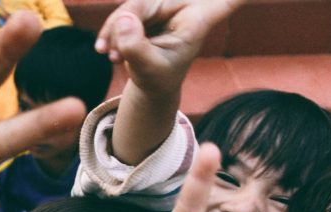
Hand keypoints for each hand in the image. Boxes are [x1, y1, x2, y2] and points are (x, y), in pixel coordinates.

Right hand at [95, 0, 246, 95]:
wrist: (151, 84)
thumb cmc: (160, 80)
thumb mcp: (149, 71)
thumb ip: (137, 48)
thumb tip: (123, 19)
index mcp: (197, 20)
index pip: (223, 0)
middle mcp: (183, 6)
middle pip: (147, 2)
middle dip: (125, 23)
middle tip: (113, 54)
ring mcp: (162, 6)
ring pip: (131, 5)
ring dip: (114, 31)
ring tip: (112, 56)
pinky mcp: (145, 9)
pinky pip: (123, 12)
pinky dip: (111, 31)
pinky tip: (106, 50)